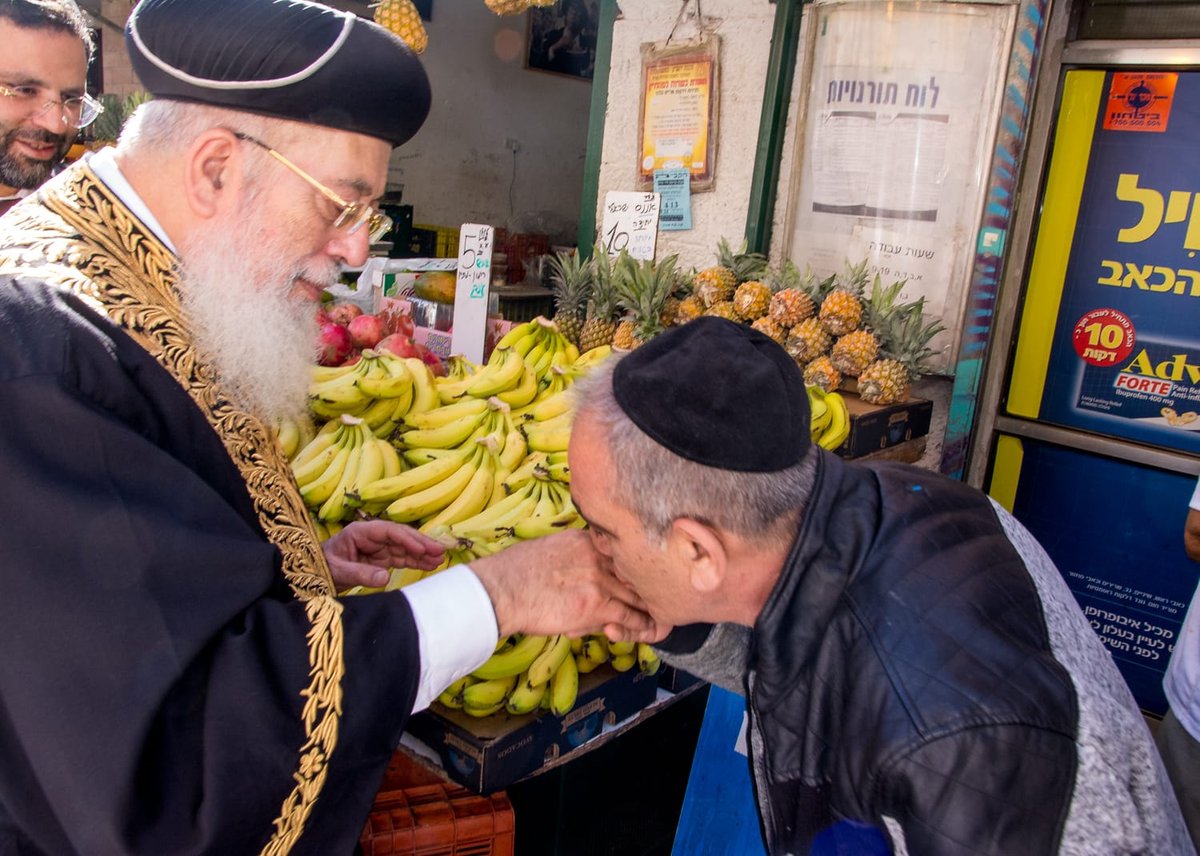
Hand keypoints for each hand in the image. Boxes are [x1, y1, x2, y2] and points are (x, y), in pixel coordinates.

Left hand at [322, 520, 445, 590]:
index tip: (422, 549)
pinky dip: (415, 561)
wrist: (313, 575)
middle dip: (421, 543)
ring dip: (422, 553)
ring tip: (439, 559)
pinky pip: (401, 558)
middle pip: (400, 537)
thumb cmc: (322, 568)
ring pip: (404, 548)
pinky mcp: (379, 559)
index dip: (407, 539)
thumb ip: (360, 574)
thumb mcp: (338, 571)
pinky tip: (429, 564)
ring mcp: (377, 548)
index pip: (389, 531)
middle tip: (440, 551)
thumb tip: (385, 578)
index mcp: (360, 532)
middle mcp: (372, 537)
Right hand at [468, 529, 659, 641]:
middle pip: (635, 571)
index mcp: (586, 540)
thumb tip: (581, 571)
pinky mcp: (597, 605)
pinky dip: (643, 626)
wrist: (502, 590)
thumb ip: (573, 557)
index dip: (634, 568)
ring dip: (651, 608)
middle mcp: (598, 556)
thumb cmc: (515, 574)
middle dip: (649, 586)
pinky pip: (630, 617)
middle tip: (663, 598)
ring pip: (637, 595)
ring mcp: (600, 580)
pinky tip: (652, 631)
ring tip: (665, 617)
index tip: (642, 578)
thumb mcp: (550, 550)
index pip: (621, 552)